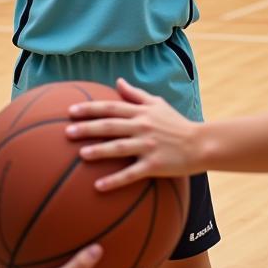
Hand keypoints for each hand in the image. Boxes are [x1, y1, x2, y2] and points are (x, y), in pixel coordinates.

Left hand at [66, 78, 201, 190]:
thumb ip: (136, 94)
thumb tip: (118, 81)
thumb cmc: (176, 123)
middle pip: (110, 126)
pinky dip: (115, 180)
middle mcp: (142, 127)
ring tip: (81, 154)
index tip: (71, 111)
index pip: (111, 108)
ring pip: (119, 147)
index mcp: (141, 112)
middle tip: (67, 132)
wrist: (200, 144)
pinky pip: (131, 174)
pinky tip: (98, 186)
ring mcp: (148, 146)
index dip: (90, 108)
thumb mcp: (157, 104)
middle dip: (87, 128)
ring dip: (99, 151)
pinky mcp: (154, 166)